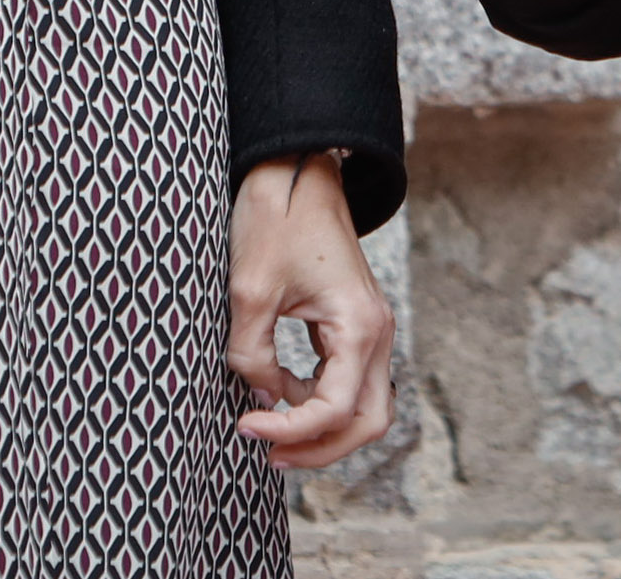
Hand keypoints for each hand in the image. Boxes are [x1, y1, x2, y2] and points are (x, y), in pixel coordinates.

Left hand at [226, 154, 394, 471]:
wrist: (293, 166)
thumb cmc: (275, 218)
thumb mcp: (250, 291)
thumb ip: (252, 356)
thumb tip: (261, 400)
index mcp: (359, 324)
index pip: (334, 409)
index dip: (289, 431)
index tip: (245, 426)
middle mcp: (376, 331)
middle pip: (367, 422)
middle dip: (320, 449)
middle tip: (268, 454)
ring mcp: (369, 328)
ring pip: (363, 407)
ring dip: (323, 431)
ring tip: (269, 434)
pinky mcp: (353, 324)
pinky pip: (349, 382)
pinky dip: (320, 404)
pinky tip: (280, 400)